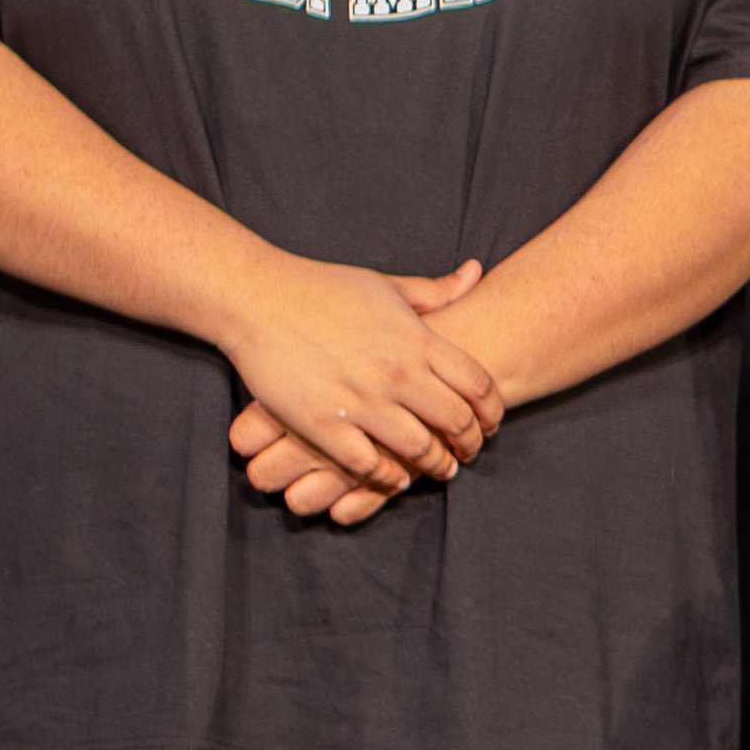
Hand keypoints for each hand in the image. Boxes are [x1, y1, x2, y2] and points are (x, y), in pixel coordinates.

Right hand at [223, 256, 497, 504]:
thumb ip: (435, 291)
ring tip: (440, 468)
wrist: (257, 298)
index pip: (478, 383)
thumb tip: (477, 273)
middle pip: (457, 421)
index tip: (490, 421)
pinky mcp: (323, 424)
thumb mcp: (385, 285)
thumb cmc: (321, 288)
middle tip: (469, 451)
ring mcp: (360, 400)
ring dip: (436, 464)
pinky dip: (388, 476)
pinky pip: (370, 464)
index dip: (492, 409)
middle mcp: (396, 372)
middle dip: (471, 442)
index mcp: (416, 339)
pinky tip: (394, 476)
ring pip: (419, 449)